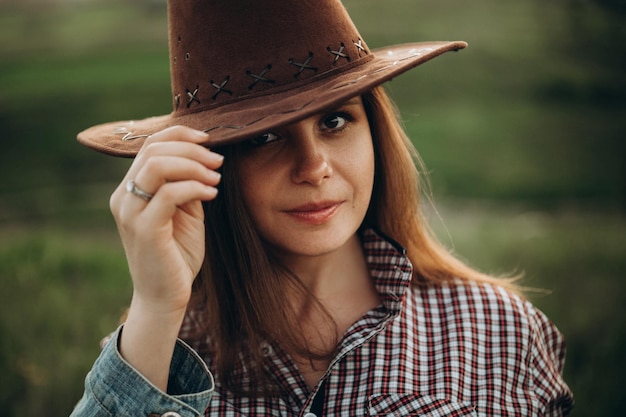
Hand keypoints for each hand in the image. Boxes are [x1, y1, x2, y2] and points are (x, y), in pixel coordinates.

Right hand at [110, 126, 222, 315]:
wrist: (166, 297)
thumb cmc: (177, 255)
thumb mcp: (186, 212)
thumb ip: (187, 185)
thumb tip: (205, 157)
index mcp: (130, 190)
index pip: (149, 145)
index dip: (180, 134)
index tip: (209, 139)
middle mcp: (123, 197)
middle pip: (153, 150)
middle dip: (191, 149)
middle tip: (218, 160)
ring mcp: (130, 213)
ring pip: (157, 166)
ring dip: (193, 166)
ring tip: (216, 177)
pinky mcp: (144, 229)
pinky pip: (168, 193)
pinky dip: (194, 187)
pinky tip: (212, 193)